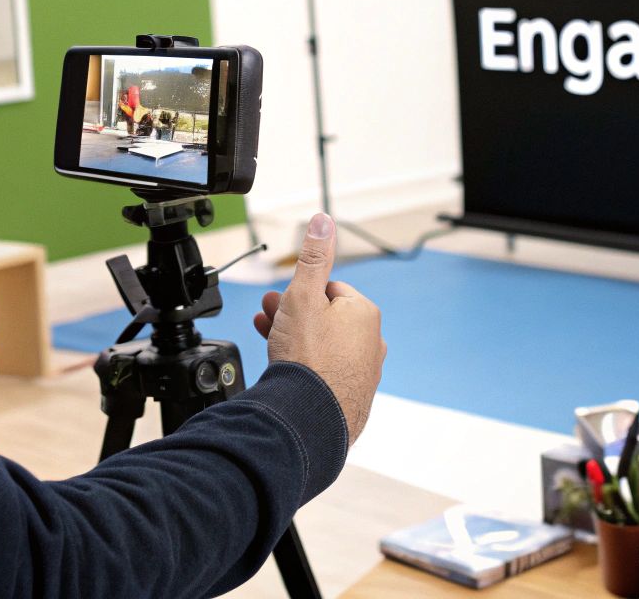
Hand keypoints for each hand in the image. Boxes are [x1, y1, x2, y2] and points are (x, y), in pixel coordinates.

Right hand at [254, 213, 385, 445]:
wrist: (310, 417)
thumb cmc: (308, 357)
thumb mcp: (303, 295)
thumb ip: (314, 257)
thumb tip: (324, 221)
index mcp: (364, 313)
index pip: (329, 290)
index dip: (299, 293)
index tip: (278, 301)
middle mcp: (371, 342)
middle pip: (326, 318)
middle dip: (294, 315)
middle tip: (267, 316)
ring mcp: (363, 372)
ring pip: (325, 346)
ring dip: (297, 340)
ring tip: (271, 343)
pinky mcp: (352, 398)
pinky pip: (326, 373)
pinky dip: (308, 368)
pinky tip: (291, 373)